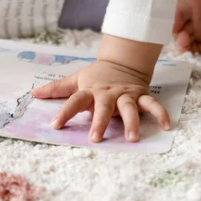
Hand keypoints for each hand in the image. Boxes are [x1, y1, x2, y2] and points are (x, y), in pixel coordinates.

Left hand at [31, 60, 170, 142]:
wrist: (123, 61)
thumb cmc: (97, 76)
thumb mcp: (76, 79)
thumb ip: (57, 88)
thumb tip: (33, 94)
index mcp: (91, 90)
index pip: (75, 100)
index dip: (65, 111)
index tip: (55, 125)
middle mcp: (109, 93)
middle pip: (104, 107)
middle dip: (100, 122)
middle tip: (96, 138)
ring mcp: (126, 94)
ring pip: (129, 108)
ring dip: (131, 123)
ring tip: (132, 139)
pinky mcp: (141, 95)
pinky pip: (152, 105)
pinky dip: (160, 114)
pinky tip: (167, 126)